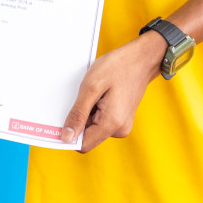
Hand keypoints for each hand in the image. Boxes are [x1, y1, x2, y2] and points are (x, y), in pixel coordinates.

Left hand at [60, 33, 163, 151]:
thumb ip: (78, 114)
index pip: (83, 145)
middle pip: (87, 136)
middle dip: (79, 119)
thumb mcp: (91, 87)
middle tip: (80, 96)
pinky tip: (98, 93)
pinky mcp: (121, 119)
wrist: (142, 58)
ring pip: (93, 127)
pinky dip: (94, 109)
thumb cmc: (117, 67)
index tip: (60, 119)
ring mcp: (122, 125)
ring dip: (87, 112)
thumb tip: (66, 138)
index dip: (69, 135)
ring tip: (93, 92)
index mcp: (112, 124)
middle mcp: (119, 130)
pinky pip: (101, 121)